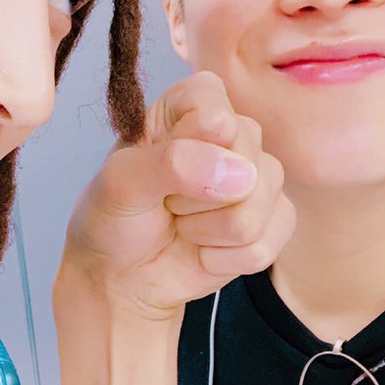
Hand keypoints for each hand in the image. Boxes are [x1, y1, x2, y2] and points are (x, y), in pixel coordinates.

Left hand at [60, 72, 294, 319]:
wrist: (120, 277)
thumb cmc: (114, 219)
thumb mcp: (121, 183)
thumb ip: (171, 164)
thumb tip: (238, 173)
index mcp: (189, 107)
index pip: (215, 106)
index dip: (191, 144)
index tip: (158, 164)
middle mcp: (231, 136)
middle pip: (247, 156)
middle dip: (197, 196)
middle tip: (167, 202)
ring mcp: (256, 180)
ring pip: (259, 202)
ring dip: (208, 231)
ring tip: (183, 226)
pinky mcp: (270, 222)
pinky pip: (267, 243)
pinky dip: (225, 259)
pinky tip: (203, 252)